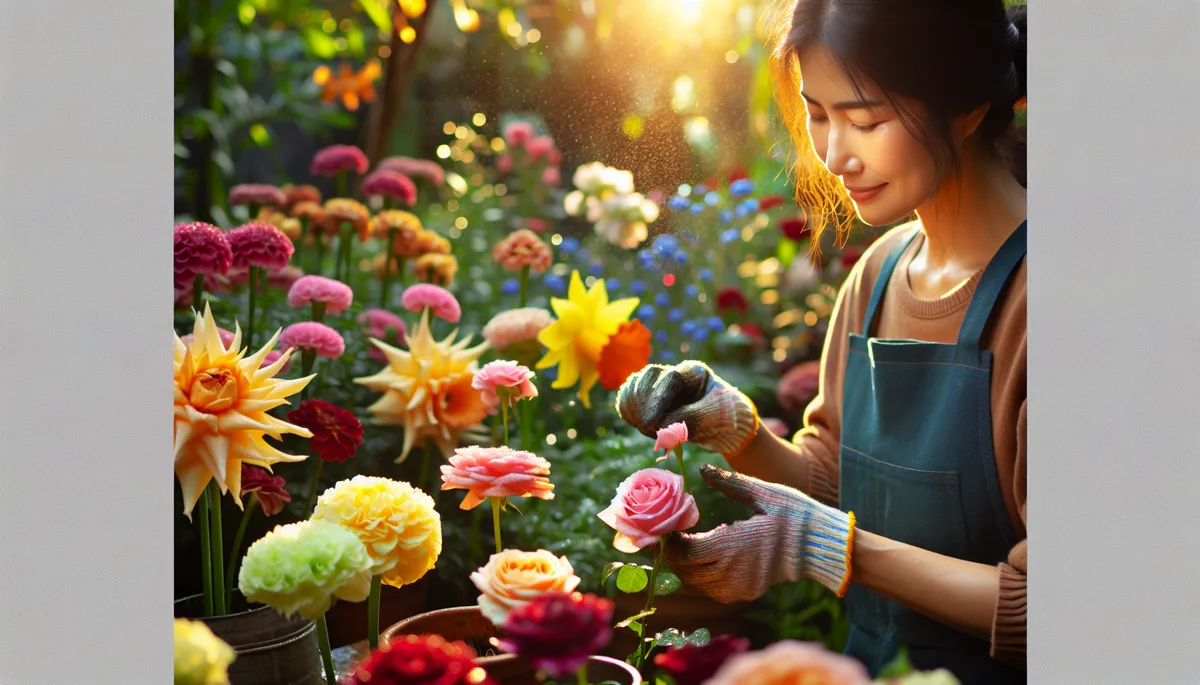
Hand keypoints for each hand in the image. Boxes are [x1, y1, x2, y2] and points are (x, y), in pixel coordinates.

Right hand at [615, 361, 758, 456]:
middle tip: (651, 431)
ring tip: (653, 432)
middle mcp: (672, 372)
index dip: (657, 401)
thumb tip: (662, 428)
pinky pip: (627, 401)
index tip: (651, 423)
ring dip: (636, 413)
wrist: (721, 423)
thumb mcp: (716, 417)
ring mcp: (656, 383)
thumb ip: (692, 420)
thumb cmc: (723, 417)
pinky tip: (642, 426)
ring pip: (633, 389)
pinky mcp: (645, 396)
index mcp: (693, 373)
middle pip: (646, 379)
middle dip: (644, 407)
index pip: (669, 379)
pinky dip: (630, 414)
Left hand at [663, 465, 854, 602]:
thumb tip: (702, 469)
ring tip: (685, 544)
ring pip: (696, 585)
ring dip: (685, 567)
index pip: (684, 553)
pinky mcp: (747, 593)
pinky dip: (701, 578)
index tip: (665, 527)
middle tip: (669, 535)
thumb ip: (730, 483)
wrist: (821, 546)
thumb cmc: (794, 514)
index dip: (668, 543)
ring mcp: (740, 587)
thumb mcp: (763, 492)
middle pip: (685, 571)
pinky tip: (706, 557)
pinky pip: (712, 592)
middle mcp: (733, 572)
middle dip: (672, 555)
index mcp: (733, 546)